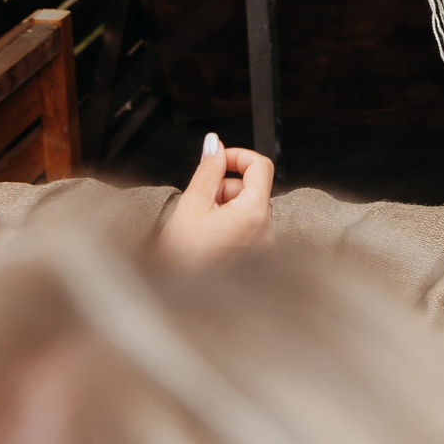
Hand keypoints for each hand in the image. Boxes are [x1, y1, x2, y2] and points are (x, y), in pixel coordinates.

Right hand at [157, 132, 275, 268]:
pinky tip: (207, 238)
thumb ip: (207, 170)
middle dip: (223, 187)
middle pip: (252, 188)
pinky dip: (228, 224)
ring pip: (247, 208)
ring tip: (198, 224)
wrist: (178, 298)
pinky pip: (247, 228)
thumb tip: (214, 144)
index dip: (237, 156)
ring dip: (223, 206)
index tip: (217, 159)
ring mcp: (262, 247)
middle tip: (198, 202)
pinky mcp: (256, 259)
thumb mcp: (191, 205)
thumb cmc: (182, 261)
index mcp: (254, 214)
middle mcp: (266, 231)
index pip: (261, 165)